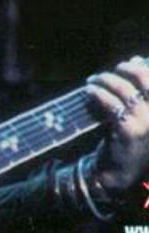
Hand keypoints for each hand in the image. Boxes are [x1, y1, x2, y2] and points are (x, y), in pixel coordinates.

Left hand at [85, 55, 148, 192]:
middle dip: (125, 70)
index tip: (127, 63)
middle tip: (108, 73)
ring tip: (92, 82)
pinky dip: (98, 94)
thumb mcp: (139, 113)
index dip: (142, 68)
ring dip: (105, 80)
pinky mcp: (129, 130)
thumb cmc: (128, 138)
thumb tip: (136, 60)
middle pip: (145, 80)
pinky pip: (112, 104)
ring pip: (124, 90)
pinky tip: (89, 92)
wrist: (119, 172)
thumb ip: (139, 89)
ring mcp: (147, 124)